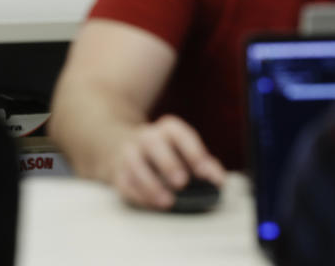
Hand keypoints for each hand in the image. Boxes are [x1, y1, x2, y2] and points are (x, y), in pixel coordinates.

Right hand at [111, 114, 225, 209]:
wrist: (124, 148)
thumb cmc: (166, 153)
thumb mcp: (186, 152)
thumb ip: (205, 164)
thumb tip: (217, 180)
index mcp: (167, 129)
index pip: (179, 133)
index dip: (192, 151)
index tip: (204, 172)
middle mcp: (146, 137)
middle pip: (153, 143)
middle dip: (168, 163)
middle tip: (182, 183)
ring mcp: (129, 153)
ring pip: (134, 163)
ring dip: (151, 184)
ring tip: (168, 201)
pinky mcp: (118, 172)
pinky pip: (124, 182)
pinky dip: (139, 195)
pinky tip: (152, 204)